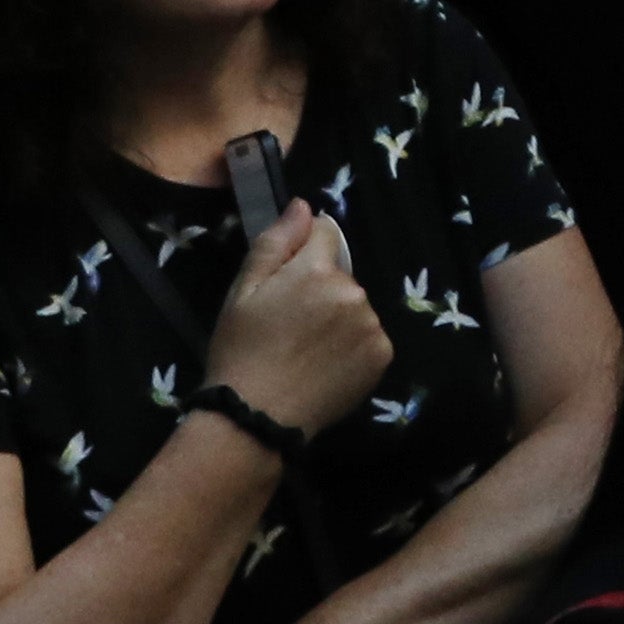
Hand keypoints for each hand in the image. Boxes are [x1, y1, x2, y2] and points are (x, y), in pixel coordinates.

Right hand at [199, 199, 392, 434]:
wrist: (254, 417)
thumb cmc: (240, 351)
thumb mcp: (242, 292)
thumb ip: (276, 242)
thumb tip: (304, 206)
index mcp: (318, 271)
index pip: (325, 235)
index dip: (303, 254)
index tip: (284, 283)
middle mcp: (354, 293)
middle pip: (340, 274)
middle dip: (320, 288)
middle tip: (288, 325)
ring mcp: (373, 326)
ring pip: (355, 306)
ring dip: (338, 317)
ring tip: (304, 349)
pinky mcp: (383, 355)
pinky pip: (369, 336)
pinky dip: (352, 345)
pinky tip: (324, 365)